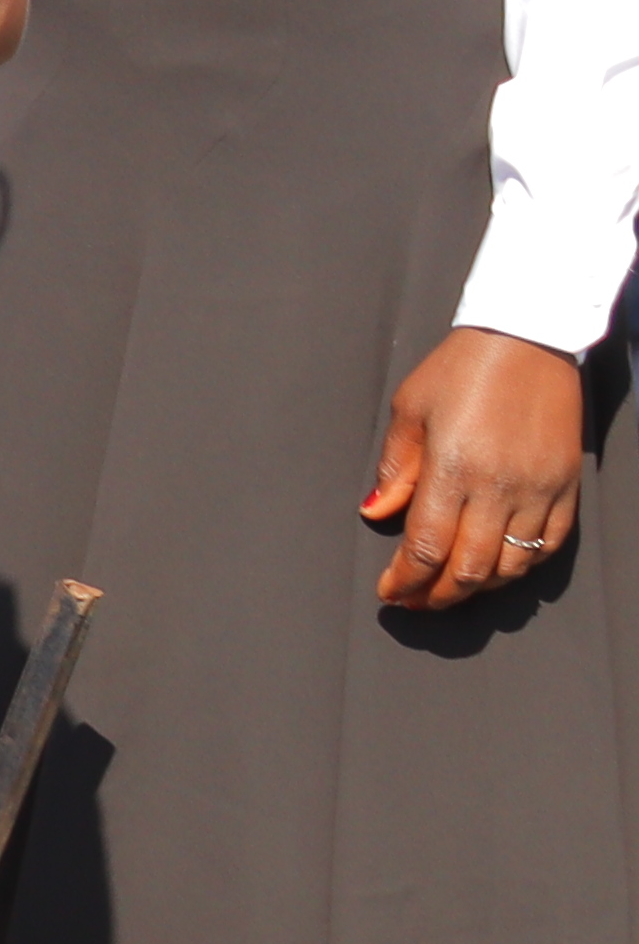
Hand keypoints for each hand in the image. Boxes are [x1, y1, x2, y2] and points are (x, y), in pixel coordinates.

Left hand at [365, 326, 586, 612]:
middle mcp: (500, 489)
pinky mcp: (567, 488)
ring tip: (450, 590)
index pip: (426, 547)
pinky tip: (497, 569)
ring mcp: (539, 491)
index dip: (405, 580)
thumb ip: (395, 467)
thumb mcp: (409, 409)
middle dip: (437, 595)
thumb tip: (376, 513)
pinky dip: (521, 567)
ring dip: (478, 588)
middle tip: (415, 603)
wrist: (527, 340)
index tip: (390, 592)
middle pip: (469, 568)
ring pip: (511, 566)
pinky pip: (548, 546)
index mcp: (453, 469)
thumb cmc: (460, 370)